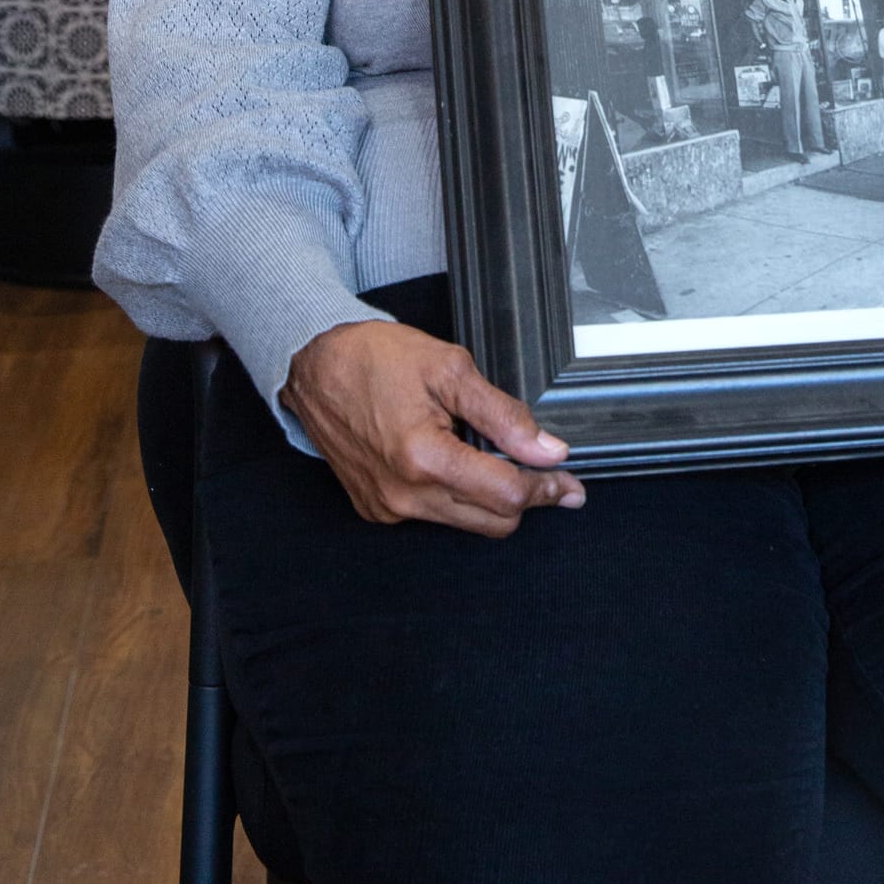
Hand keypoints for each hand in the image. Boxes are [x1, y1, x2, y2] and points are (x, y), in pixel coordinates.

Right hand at [282, 319, 585, 536]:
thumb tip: (547, 449)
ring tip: (502, 460)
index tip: (568, 480)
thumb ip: (504, 415)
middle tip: (550, 474)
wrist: (315, 365)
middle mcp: (403, 494)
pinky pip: (435, 516)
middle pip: (492, 522)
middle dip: (527, 498)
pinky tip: (461, 462)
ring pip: (466, 524)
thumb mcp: (450, 370)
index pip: (505, 496)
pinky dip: (459, 496)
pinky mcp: (377, 509)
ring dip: (494, 499)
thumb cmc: (375, 359)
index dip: (546, 487)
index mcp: (423, 458)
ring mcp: (387, 507)